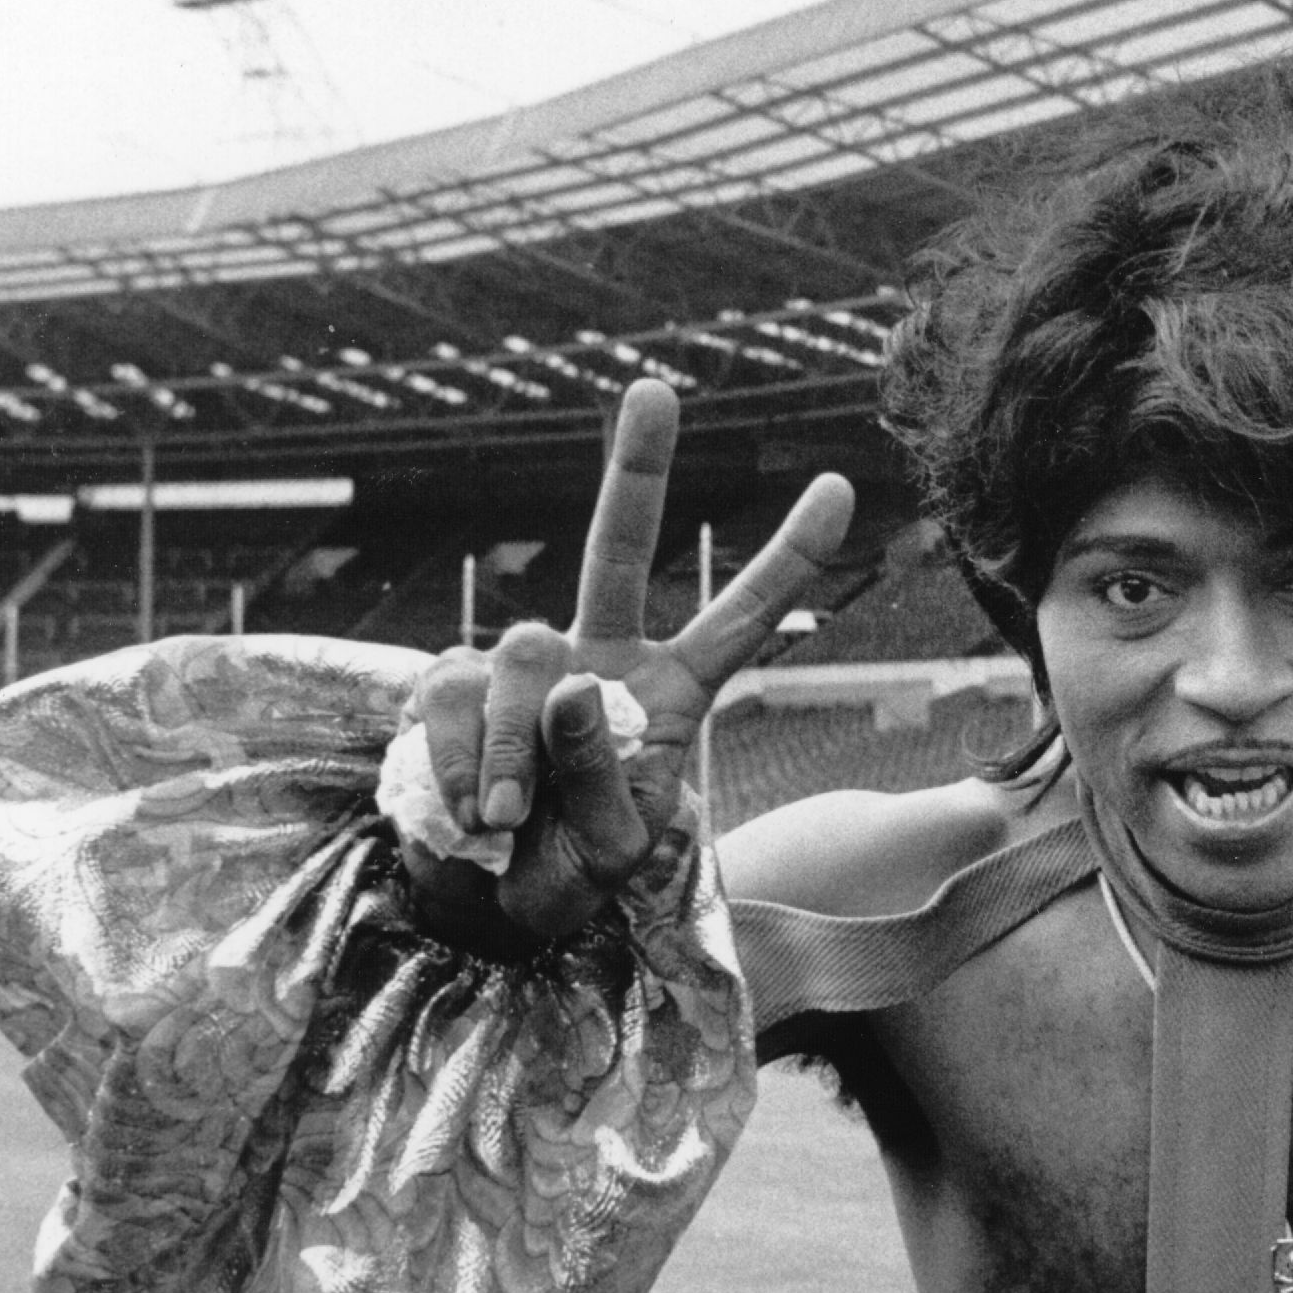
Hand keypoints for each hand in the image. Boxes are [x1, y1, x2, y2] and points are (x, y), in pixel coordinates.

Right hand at [403, 379, 852, 951]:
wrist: (480, 906)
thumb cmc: (566, 876)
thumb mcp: (613, 849)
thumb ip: (602, 774)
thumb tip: (575, 683)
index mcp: (670, 695)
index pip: (740, 618)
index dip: (788, 557)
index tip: (841, 486)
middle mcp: (599, 659)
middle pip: (615, 548)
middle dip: (637, 468)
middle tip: (657, 386)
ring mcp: (523, 666)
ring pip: (525, 656)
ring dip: (515, 749)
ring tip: (510, 819)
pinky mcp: (452, 683)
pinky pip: (454, 697)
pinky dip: (462, 762)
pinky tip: (470, 809)